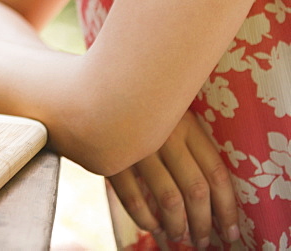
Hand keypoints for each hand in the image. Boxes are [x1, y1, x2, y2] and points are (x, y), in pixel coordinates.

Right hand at [107, 110, 238, 246]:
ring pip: (167, 197)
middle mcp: (165, 135)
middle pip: (194, 189)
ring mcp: (137, 147)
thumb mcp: (171, 111)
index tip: (230, 231)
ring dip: (176, 224)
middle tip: (203, 241)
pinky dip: (143, 217)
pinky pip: (131, 195)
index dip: (226, 208)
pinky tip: (150, 225)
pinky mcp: (110, 156)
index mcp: (186, 123)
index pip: (216, 173)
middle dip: (202, 222)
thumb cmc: (142, 103)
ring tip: (178, 236)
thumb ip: (190, 139)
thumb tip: (212, 188)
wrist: (97, 90)